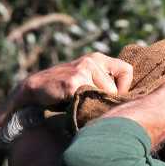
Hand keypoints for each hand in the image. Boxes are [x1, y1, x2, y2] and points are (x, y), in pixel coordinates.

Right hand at [13, 52, 134, 108]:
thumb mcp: (86, 79)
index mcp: (98, 58)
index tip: (111, 98)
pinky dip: (83, 107)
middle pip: (116, 89)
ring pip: (105, 95)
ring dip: (94, 104)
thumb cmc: (63, 89)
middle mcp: (92, 60)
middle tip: (89, 103)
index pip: (127, 71)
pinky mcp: (74, 82)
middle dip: (105, 100)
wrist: (34, 90)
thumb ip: (104, 82)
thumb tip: (130, 100)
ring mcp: (83, 69)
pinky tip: (71, 104)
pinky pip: (90, 100)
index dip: (124, 88)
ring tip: (79, 102)